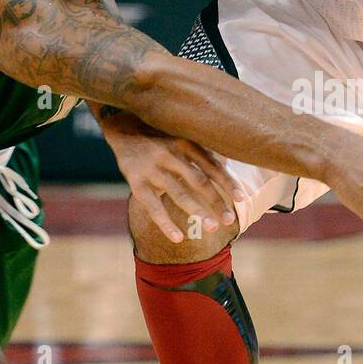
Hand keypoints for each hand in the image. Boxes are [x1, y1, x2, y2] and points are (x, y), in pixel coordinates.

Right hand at [100, 110, 243, 244]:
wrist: (120, 125)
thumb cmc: (158, 134)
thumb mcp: (180, 135)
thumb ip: (201, 150)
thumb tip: (228, 166)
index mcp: (186, 142)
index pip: (212, 165)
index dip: (228, 182)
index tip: (242, 199)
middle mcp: (172, 153)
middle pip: (199, 180)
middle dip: (216, 201)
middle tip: (229, 220)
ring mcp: (153, 167)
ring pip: (179, 193)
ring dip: (198, 211)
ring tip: (213, 228)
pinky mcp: (136, 180)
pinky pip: (153, 206)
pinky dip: (165, 223)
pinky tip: (177, 238)